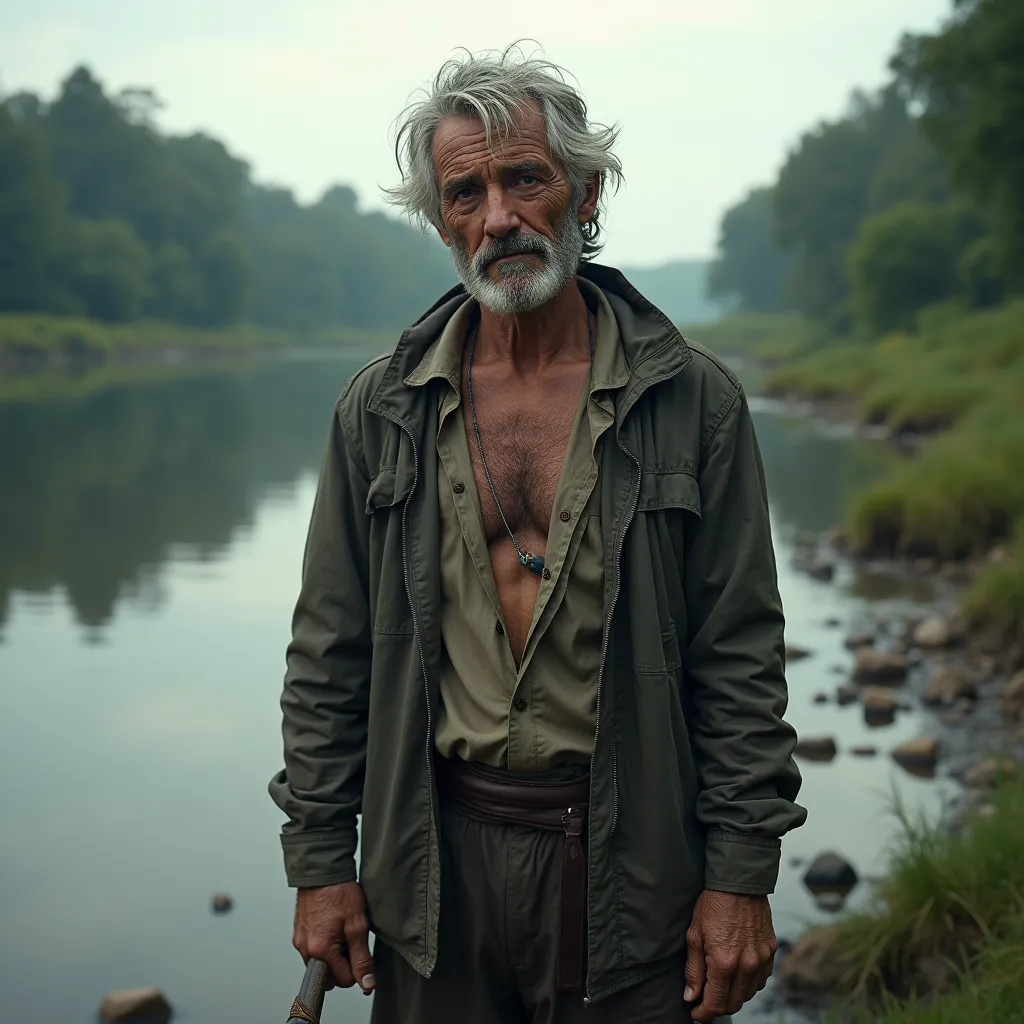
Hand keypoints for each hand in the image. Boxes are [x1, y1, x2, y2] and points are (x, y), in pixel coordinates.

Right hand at [293, 882, 374, 994]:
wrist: (322, 871)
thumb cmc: (339, 893)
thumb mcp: (358, 925)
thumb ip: (362, 958)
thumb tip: (367, 983)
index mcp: (320, 951)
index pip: (344, 980)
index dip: (358, 967)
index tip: (361, 949)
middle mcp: (305, 949)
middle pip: (330, 975)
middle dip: (343, 963)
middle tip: (351, 939)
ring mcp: (299, 941)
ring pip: (322, 963)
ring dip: (334, 954)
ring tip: (342, 930)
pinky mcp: (298, 933)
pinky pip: (314, 950)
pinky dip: (325, 944)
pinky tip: (333, 925)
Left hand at [683, 890, 776, 1020]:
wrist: (739, 882)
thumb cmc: (713, 904)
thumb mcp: (694, 935)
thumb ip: (693, 970)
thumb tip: (690, 996)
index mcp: (725, 962)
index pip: (716, 1003)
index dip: (704, 1013)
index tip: (696, 1013)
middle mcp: (747, 965)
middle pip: (734, 1003)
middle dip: (718, 1005)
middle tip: (705, 999)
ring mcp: (761, 959)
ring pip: (749, 993)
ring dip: (734, 995)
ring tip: (720, 984)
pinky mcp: (771, 951)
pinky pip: (761, 979)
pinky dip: (749, 982)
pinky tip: (738, 973)